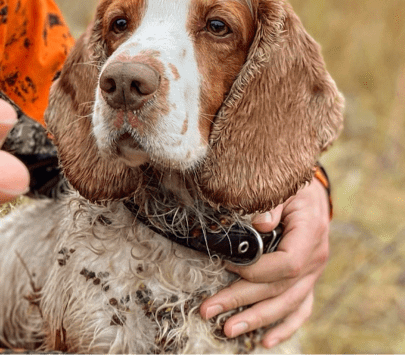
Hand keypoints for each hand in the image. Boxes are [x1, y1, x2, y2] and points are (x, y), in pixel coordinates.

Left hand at [200, 179, 329, 346]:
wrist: (308, 190)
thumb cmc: (290, 187)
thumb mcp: (282, 186)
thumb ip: (271, 203)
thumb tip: (261, 222)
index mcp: (311, 234)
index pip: (287, 264)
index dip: (256, 270)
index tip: (228, 266)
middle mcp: (315, 258)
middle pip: (279, 289)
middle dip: (241, 302)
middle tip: (209, 311)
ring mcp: (313, 273)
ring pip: (287, 304)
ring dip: (257, 320)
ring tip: (228, 329)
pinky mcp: (306, 281)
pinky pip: (300, 309)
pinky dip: (284, 327)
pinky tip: (266, 341)